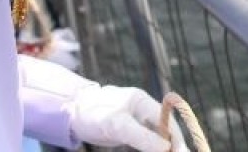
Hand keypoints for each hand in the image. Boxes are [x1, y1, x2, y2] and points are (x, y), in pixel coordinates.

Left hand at [68, 83, 186, 151]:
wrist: (71, 113)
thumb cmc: (93, 114)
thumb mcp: (118, 125)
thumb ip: (142, 136)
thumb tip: (165, 148)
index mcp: (142, 101)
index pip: (167, 121)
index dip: (176, 138)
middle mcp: (141, 109)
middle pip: (164, 129)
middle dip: (172, 145)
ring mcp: (134, 119)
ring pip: (155, 136)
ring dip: (162, 148)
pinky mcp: (126, 130)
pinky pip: (144, 141)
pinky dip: (151, 148)